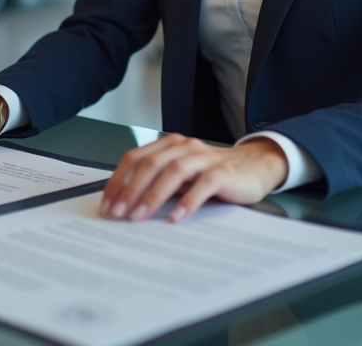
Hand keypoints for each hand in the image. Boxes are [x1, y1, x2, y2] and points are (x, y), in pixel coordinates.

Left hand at [99, 134, 288, 222]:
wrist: (254, 168)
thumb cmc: (212, 175)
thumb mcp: (180, 176)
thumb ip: (157, 182)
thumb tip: (123, 204)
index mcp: (169, 145)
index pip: (135, 158)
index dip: (118, 181)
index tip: (107, 205)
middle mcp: (185, 147)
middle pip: (151, 164)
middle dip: (130, 190)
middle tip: (117, 214)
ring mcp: (205, 158)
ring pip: (174, 171)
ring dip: (153, 195)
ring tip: (139, 216)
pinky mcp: (224, 172)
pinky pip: (203, 185)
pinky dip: (188, 202)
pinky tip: (176, 217)